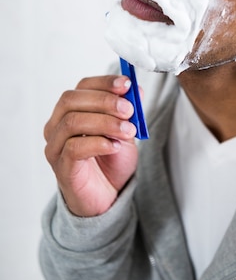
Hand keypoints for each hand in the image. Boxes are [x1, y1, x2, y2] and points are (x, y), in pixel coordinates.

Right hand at [44, 75, 138, 216]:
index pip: (82, 87)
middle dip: (104, 101)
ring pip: (72, 122)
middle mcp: (57, 125)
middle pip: (71, 100)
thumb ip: (127, 112)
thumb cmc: (110, 161)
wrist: (106, 196)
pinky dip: (98, 143)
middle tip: (128, 110)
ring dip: (105, 122)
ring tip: (127, 131)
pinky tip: (114, 146)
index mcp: (71, 111)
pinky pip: (74, 148)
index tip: (126, 84)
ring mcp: (56, 146)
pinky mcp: (61, 167)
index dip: (104, 82)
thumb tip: (136, 90)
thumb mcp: (124, 131)